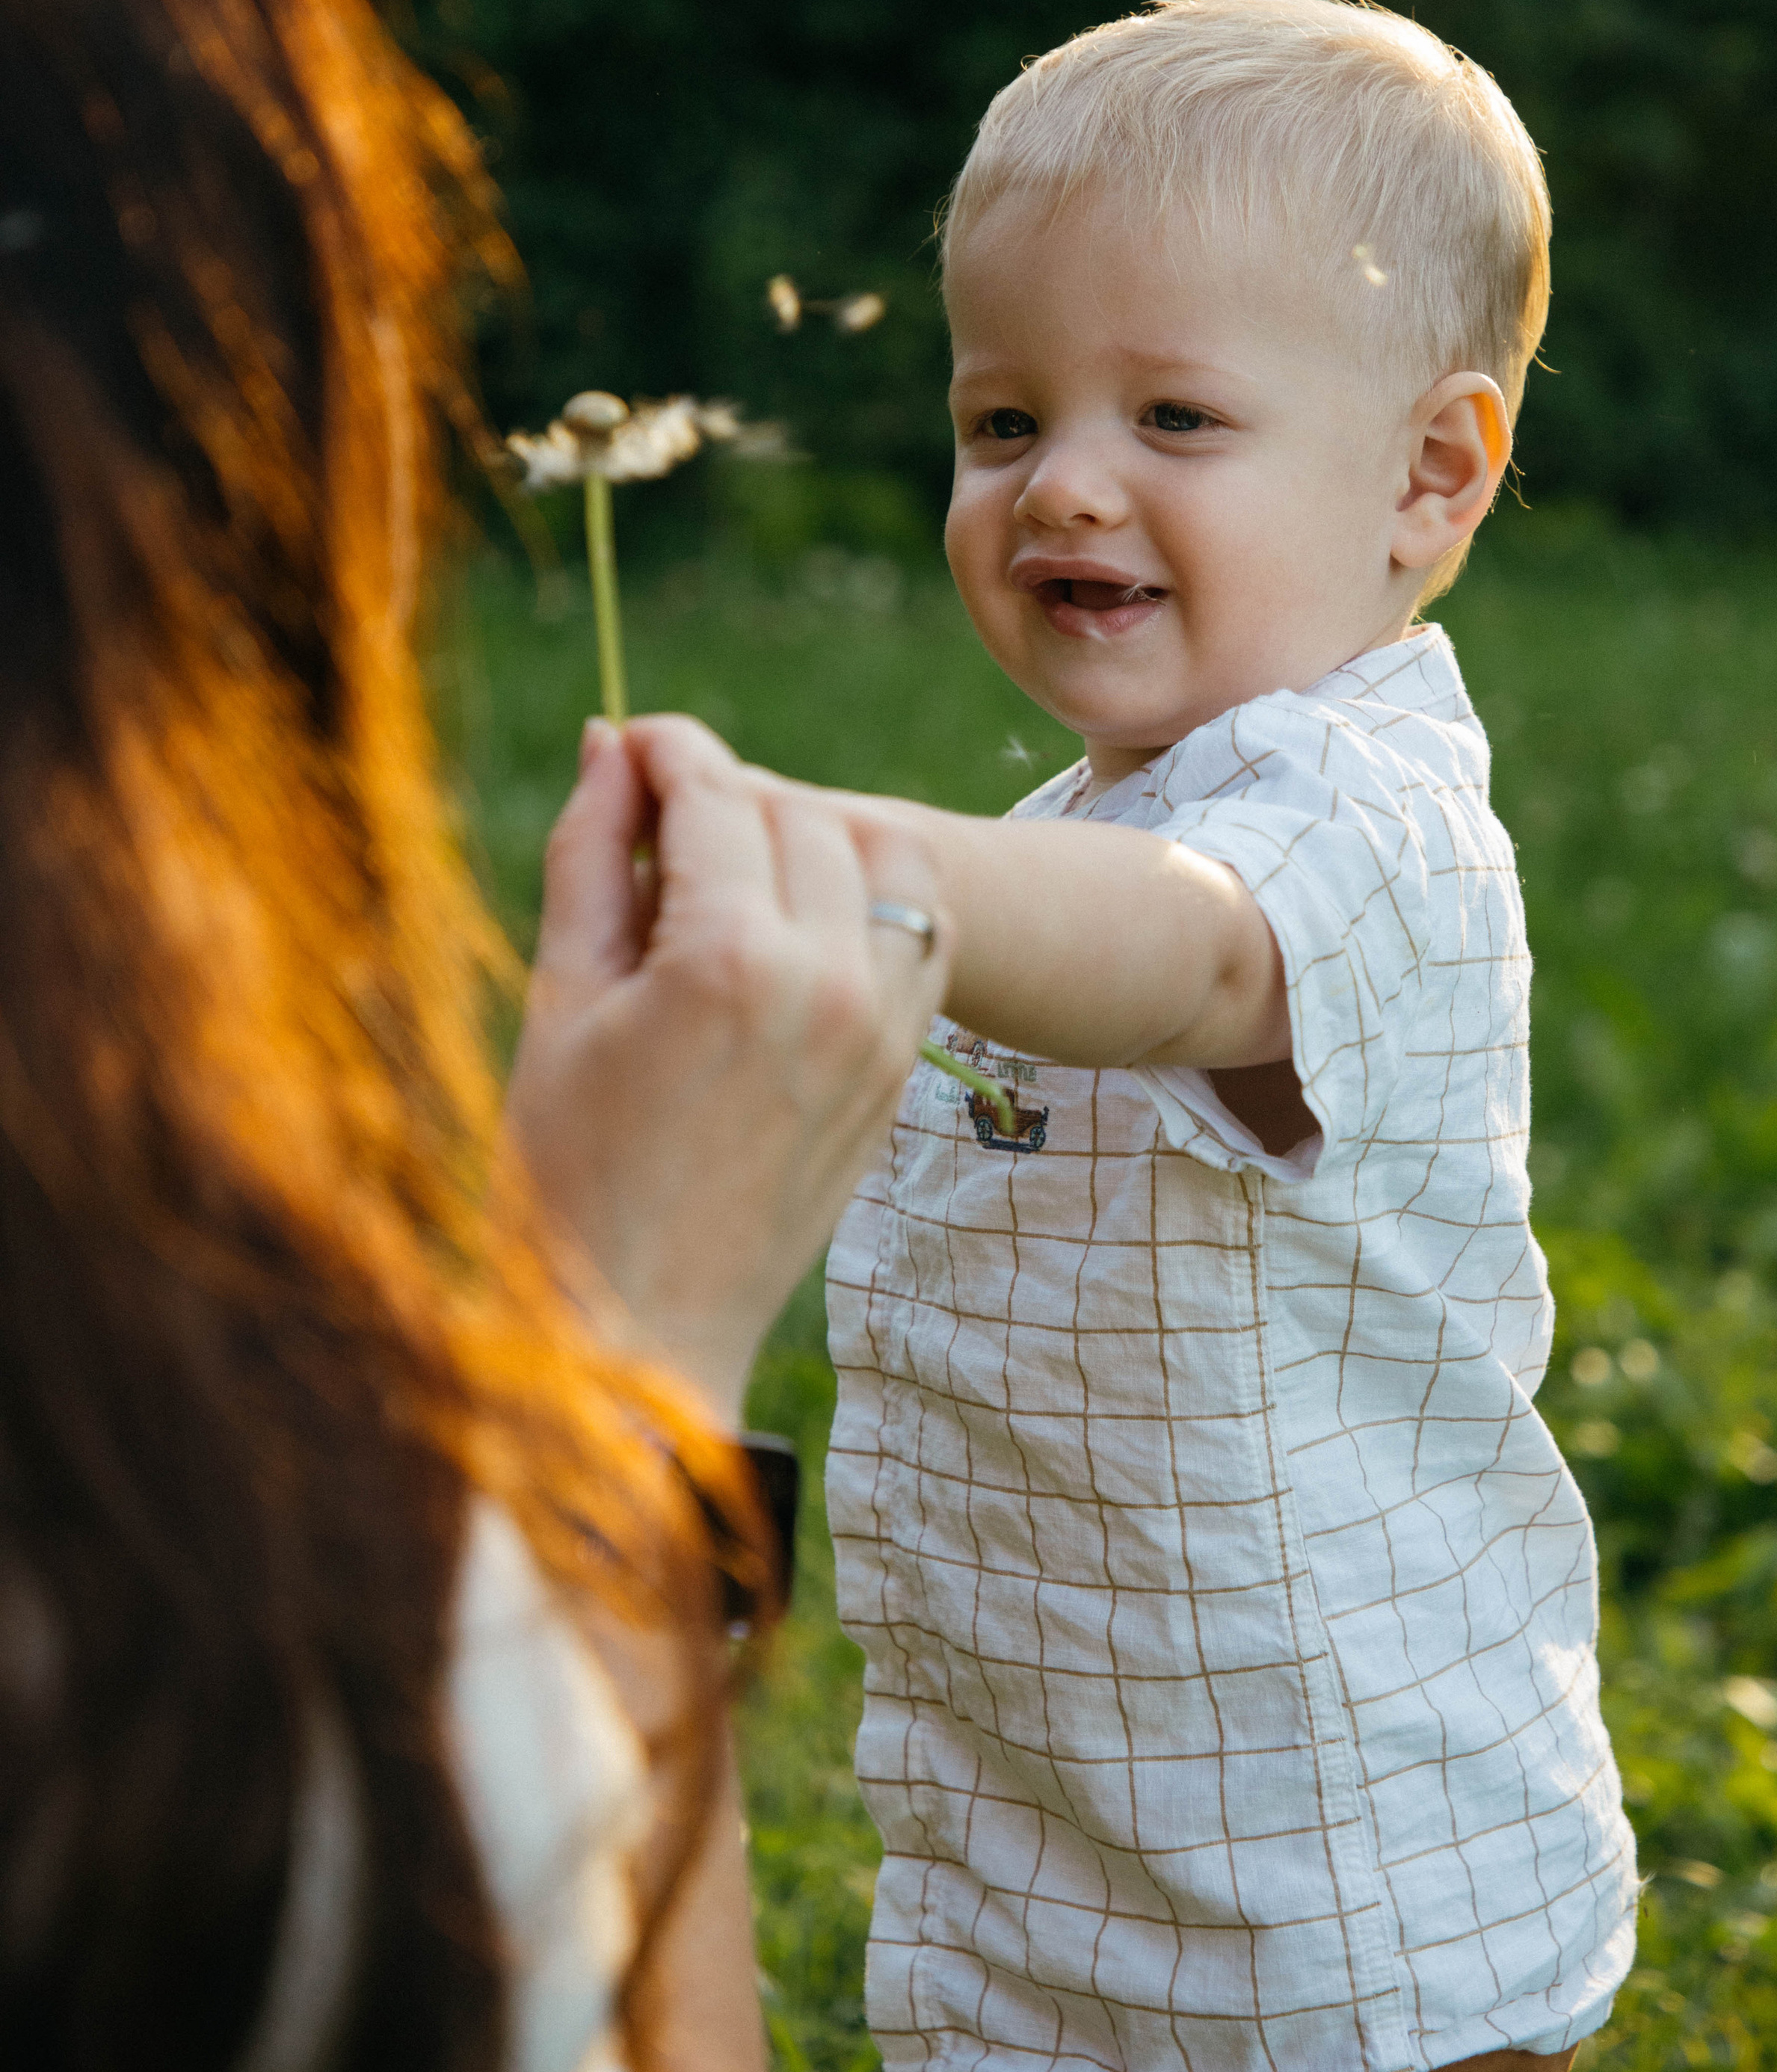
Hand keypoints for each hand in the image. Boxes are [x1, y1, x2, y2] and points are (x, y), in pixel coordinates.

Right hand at [504, 715, 947, 1422]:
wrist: (638, 1328)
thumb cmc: (567, 1170)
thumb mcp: (562, 1000)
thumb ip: (593, 855)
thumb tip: (611, 742)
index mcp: (728, 960)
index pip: (715, 793)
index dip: (666, 750)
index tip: (632, 743)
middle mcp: (827, 984)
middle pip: (800, 815)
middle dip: (728, 799)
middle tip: (657, 828)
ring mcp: (881, 1031)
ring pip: (883, 860)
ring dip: (814, 840)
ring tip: (733, 877)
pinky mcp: (901, 1070)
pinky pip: (918, 936)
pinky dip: (868, 904)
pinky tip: (795, 930)